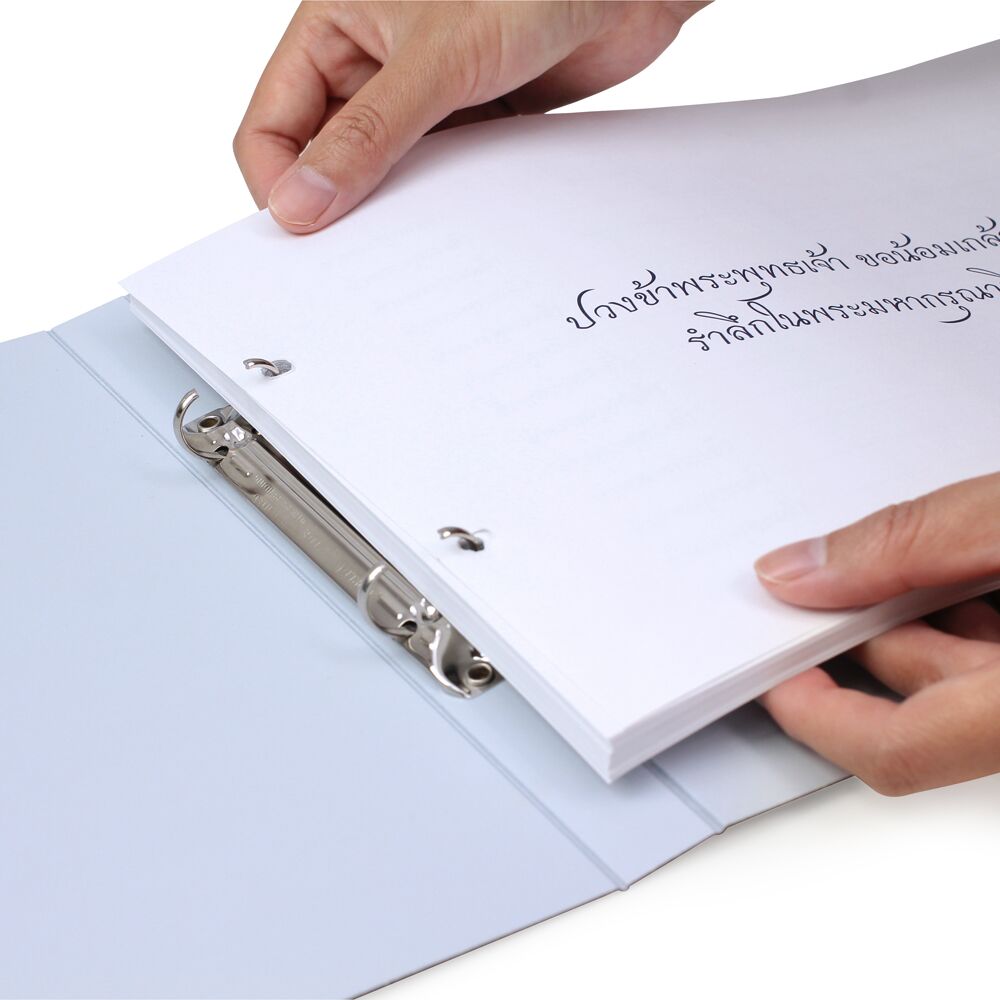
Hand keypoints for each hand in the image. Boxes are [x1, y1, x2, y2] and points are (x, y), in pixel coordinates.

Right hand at [234, 1, 706, 232]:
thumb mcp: (438, 60)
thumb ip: (368, 135)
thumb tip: (302, 202)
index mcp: (335, 24)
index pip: (273, 122)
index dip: (280, 182)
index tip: (304, 234)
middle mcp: (372, 60)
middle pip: (325, 154)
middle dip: (339, 202)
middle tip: (358, 255)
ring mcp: (422, 94)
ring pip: (384, 171)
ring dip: (397, 205)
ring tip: (415, 237)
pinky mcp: (471, 119)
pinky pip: (439, 174)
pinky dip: (444, 201)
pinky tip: (458, 218)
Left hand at [755, 473, 999, 794]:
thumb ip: (904, 546)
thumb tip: (799, 573)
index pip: (897, 750)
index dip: (813, 711)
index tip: (767, 670)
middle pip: (921, 709)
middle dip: (857, 639)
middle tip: (808, 584)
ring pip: (959, 685)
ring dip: (911, 623)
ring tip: (887, 555)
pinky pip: (992, 667)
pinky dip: (960, 621)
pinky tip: (947, 565)